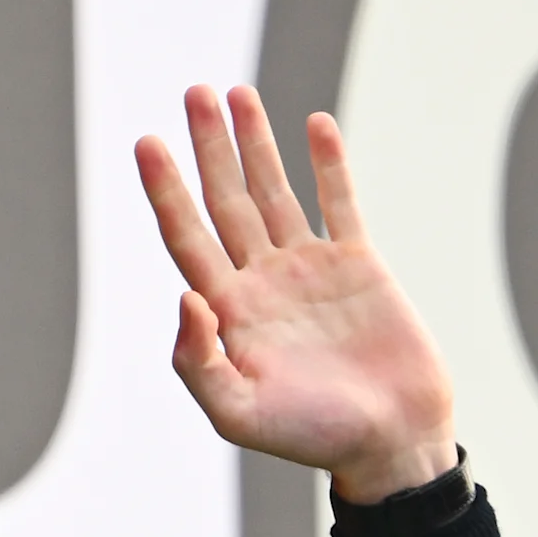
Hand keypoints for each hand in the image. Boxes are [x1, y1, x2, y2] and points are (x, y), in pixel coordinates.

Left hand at [135, 82, 456, 501]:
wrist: (389, 443)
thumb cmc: (311, 438)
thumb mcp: (238, 414)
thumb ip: (199, 362)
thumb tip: (184, 297)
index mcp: (227, 313)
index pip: (187, 238)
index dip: (166, 191)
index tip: (148, 143)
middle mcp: (261, 283)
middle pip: (225, 201)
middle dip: (208, 147)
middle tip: (193, 93)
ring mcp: (308, 270)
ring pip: (273, 192)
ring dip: (255, 143)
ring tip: (235, 93)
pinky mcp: (357, 265)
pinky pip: (338, 202)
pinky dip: (328, 164)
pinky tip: (314, 125)